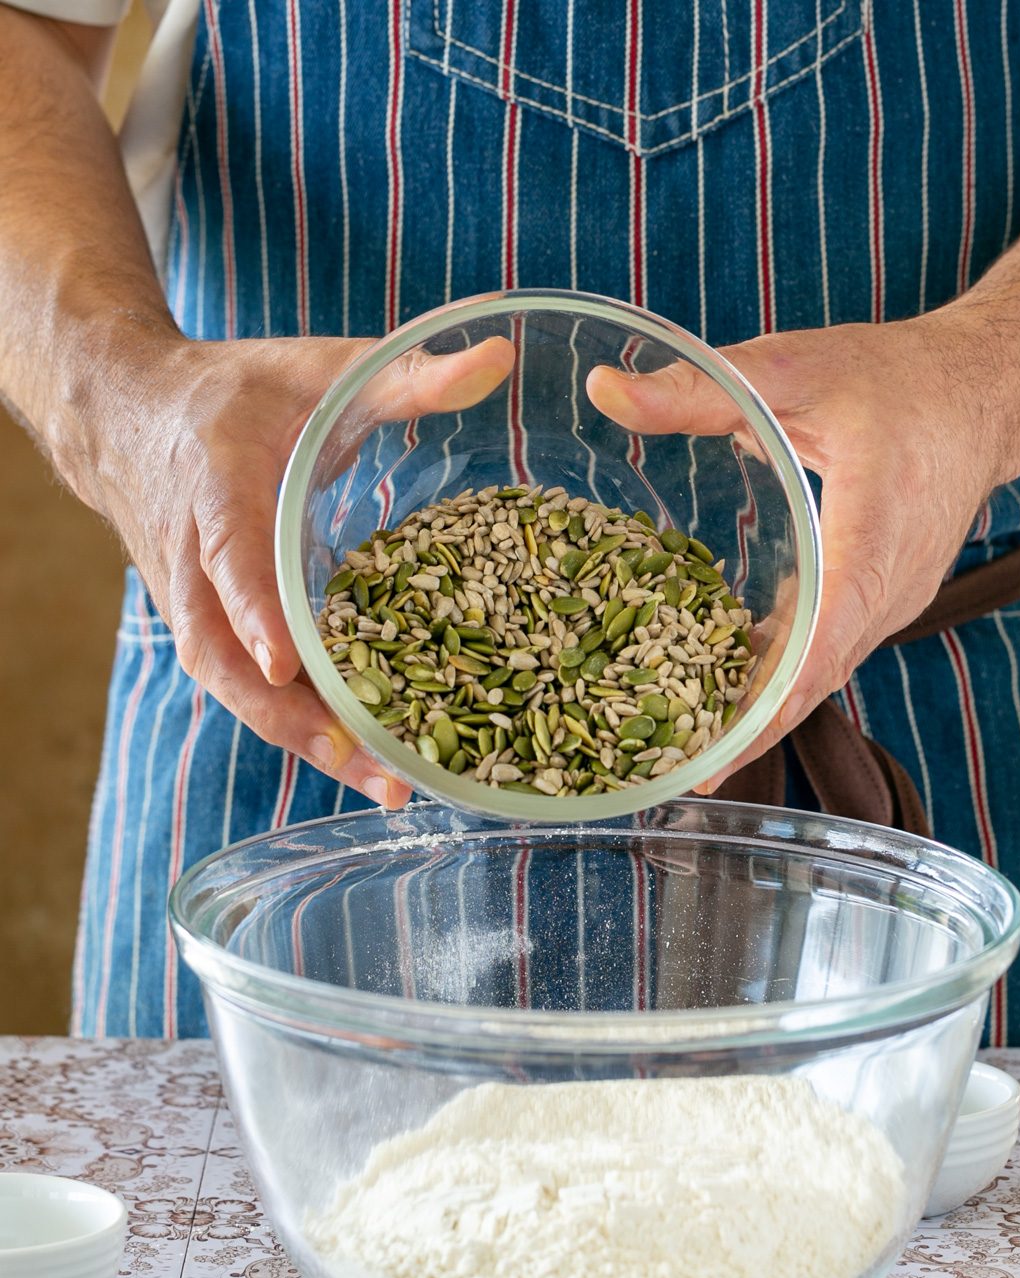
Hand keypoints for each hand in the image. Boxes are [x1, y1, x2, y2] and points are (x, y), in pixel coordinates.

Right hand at [52, 332, 513, 805]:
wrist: (128, 415)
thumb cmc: (236, 394)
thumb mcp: (320, 368)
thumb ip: (406, 374)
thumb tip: (500, 360)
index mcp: (216, 487)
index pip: (229, 556)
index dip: (254, 610)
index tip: (284, 662)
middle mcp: (190, 560)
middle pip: (223, 655)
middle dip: (289, 715)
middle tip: (367, 762)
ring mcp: (190, 603)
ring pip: (232, 688)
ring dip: (300, 740)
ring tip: (386, 785)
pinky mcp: (205, 628)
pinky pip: (243, 688)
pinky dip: (295, 727)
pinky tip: (363, 760)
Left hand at [587, 314, 1019, 789]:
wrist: (985, 393)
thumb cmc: (894, 378)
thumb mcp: (789, 369)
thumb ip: (696, 388)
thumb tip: (604, 389)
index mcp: (875, 528)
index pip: (826, 634)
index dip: (773, 699)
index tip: (721, 749)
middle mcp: (894, 583)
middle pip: (821, 676)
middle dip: (755, 730)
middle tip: (681, 771)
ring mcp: (897, 600)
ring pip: (828, 673)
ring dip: (769, 713)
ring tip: (694, 750)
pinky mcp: (889, 601)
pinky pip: (835, 652)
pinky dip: (787, 678)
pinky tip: (731, 692)